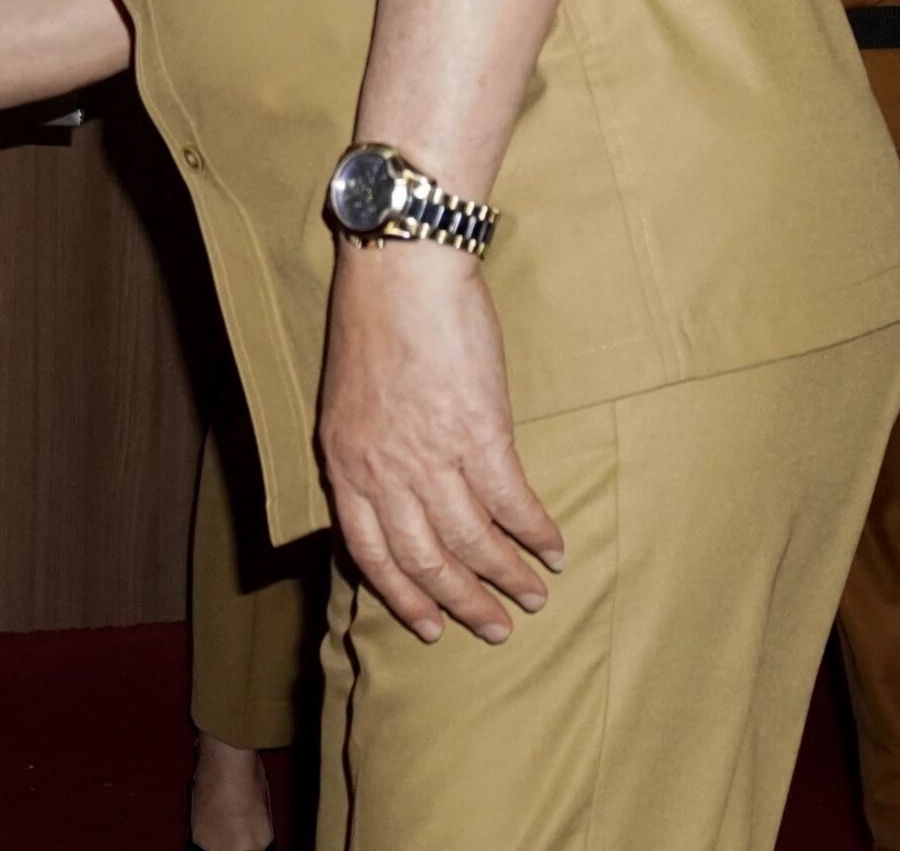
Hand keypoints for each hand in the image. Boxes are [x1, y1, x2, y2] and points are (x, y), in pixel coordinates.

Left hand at [317, 238, 564, 644]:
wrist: (401, 269)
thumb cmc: (375, 321)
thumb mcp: (348, 399)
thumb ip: (367, 450)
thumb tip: (397, 492)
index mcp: (344, 461)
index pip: (369, 553)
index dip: (403, 596)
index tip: (429, 627)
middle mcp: (382, 469)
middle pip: (424, 560)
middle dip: (463, 603)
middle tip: (496, 629)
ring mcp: (430, 454)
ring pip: (472, 542)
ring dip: (508, 577)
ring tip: (534, 596)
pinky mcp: (479, 433)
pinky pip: (512, 505)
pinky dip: (537, 533)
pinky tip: (555, 548)